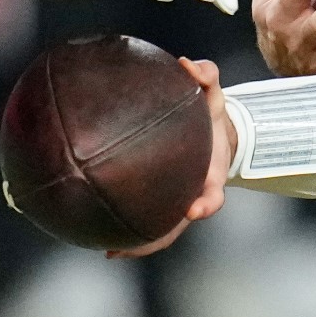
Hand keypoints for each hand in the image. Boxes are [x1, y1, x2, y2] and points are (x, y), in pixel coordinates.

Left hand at [109, 58, 232, 258]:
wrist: (216, 131)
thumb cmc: (210, 114)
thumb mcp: (214, 93)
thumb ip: (206, 76)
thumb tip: (187, 65)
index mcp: (211, 175)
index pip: (212, 195)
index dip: (204, 203)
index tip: (194, 209)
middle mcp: (196, 194)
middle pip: (180, 226)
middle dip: (160, 238)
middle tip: (132, 249)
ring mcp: (181, 200)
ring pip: (162, 231)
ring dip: (139, 244)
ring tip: (111, 251)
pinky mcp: (166, 198)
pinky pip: (145, 215)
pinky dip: (127, 227)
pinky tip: (99, 232)